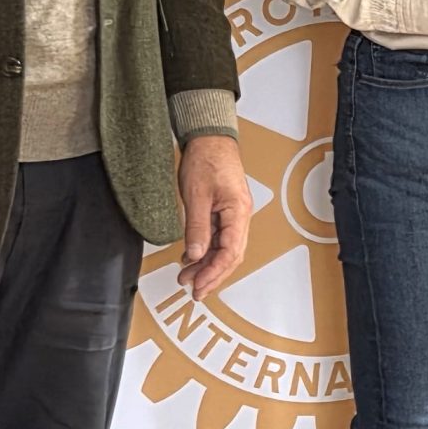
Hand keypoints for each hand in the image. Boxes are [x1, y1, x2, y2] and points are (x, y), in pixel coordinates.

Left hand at [176, 134, 250, 298]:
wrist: (209, 138)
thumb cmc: (207, 159)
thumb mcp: (196, 196)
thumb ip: (197, 228)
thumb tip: (195, 255)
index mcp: (238, 212)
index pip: (230, 252)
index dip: (214, 273)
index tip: (199, 286)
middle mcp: (240, 216)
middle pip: (230, 255)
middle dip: (212, 275)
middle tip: (194, 290)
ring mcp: (233, 214)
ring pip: (224, 248)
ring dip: (207, 265)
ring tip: (187, 277)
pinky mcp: (224, 211)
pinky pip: (218, 237)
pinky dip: (205, 251)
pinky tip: (191, 258)